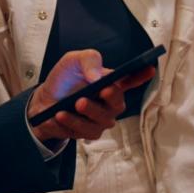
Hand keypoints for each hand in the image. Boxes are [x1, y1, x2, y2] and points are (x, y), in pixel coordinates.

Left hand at [27, 49, 154, 141]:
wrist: (43, 100)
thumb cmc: (64, 80)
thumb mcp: (72, 61)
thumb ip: (88, 60)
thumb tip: (97, 76)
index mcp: (110, 82)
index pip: (131, 79)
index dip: (142, 75)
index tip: (149, 68)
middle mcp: (110, 102)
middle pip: (117, 103)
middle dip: (108, 99)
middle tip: (93, 94)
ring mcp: (101, 119)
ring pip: (100, 121)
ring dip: (83, 115)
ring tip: (66, 109)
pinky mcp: (89, 132)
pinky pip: (84, 132)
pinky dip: (70, 123)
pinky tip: (59, 116)